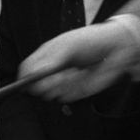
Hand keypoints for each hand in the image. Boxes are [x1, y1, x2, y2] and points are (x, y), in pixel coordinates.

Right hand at [19, 21, 139, 102]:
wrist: (115, 47)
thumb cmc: (89, 41)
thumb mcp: (67, 46)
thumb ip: (49, 61)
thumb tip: (32, 75)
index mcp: (45, 57)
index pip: (26, 70)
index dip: (25, 78)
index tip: (28, 81)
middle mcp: (51, 72)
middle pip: (35, 87)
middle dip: (43, 84)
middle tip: (56, 75)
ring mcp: (63, 83)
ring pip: (49, 94)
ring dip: (58, 86)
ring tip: (71, 73)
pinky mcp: (75, 92)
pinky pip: (65, 97)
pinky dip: (71, 89)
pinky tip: (79, 77)